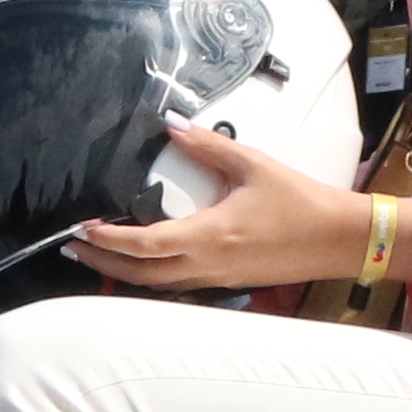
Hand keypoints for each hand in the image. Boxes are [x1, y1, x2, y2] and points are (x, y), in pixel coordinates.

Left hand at [78, 122, 378, 293]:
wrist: (338, 239)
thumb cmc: (300, 202)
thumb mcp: (252, 165)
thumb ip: (208, 145)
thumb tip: (172, 124)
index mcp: (209, 236)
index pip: (144, 245)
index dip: (107, 240)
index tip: (82, 228)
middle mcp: (207, 265)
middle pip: (140, 274)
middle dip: (102, 263)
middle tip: (72, 248)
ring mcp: (217, 279)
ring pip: (157, 285)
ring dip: (124, 273)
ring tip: (99, 256)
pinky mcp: (228, 283)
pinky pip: (179, 287)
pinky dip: (152, 278)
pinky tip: (145, 263)